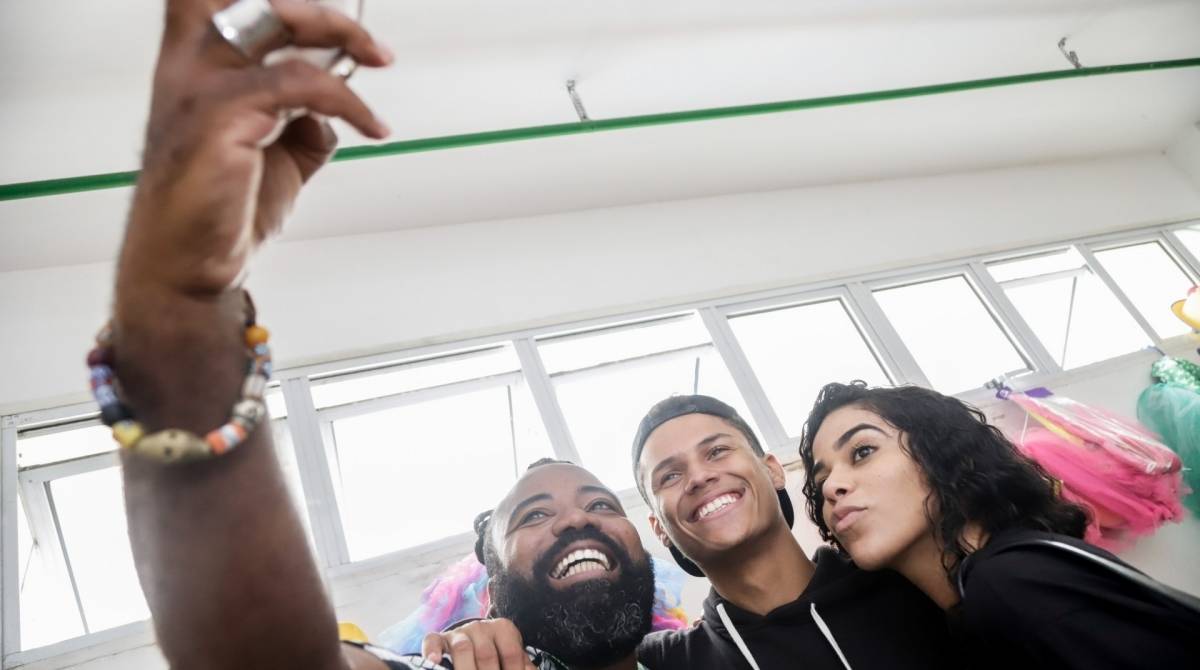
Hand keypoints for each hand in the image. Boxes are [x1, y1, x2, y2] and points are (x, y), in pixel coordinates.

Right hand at [118, 0, 390, 296]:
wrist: (189, 267)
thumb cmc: (221, 211)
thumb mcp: (277, 152)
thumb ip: (302, 117)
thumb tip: (335, 107)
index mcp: (194, 64)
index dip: (273, 1)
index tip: (332, 26)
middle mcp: (189, 65)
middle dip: (318, 11)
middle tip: (369, 45)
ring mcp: (198, 88)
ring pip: (274, 21)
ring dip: (341, 35)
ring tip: (379, 62)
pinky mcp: (218, 119)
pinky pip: (298, 84)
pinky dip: (346, 99)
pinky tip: (370, 124)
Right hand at [421, 619, 534, 669]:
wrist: (473, 641)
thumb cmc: (498, 654)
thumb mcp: (512, 657)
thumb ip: (523, 666)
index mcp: (504, 629)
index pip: (511, 654)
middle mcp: (481, 626)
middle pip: (486, 654)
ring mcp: (458, 632)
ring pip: (462, 647)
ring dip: (466, 668)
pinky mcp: (439, 639)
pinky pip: (433, 641)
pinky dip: (432, 651)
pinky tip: (435, 662)